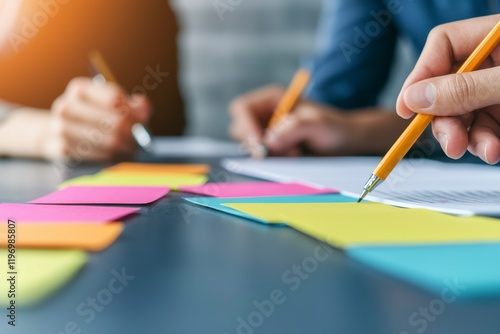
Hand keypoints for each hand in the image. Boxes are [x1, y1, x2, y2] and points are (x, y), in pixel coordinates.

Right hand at [43, 77, 150, 161]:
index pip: (114, 98)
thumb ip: (133, 105)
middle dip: (132, 133)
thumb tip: (143, 108)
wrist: (59, 134)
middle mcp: (66, 106)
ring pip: (107, 141)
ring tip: (132, 150)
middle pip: (112, 122)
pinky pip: (96, 156)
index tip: (144, 120)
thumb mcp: (110, 104)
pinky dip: (111, 158)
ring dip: (125, 148)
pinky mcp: (61, 149)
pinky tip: (117, 156)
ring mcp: (61, 128)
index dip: (133, 111)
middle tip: (142, 141)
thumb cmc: (93, 117)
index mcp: (79, 89)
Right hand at [229, 85, 408, 155]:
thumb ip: (294, 128)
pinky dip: (273, 160)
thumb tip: (269, 141)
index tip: (258, 143)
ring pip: (249, 146)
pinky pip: (260, 156)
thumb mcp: (318, 124)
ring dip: (269, 153)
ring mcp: (266, 132)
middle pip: (239, 129)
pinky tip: (295, 156)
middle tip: (286, 150)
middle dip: (257, 143)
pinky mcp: (271, 148)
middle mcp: (264, 114)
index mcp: (271, 98)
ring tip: (296, 152)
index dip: (245, 126)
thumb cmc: (334, 126)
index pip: (241, 109)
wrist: (346, 141)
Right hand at [397, 15, 499, 163]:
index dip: (420, 76)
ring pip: (463, 113)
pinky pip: (484, 129)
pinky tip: (493, 152)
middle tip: (449, 142)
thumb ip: (467, 88)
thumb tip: (415, 98)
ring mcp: (498, 89)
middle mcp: (494, 62)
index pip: (442, 45)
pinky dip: (484, 144)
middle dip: (444, 119)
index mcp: (495, 37)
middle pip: (447, 86)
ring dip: (464, 137)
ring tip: (479, 151)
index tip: (407, 109)